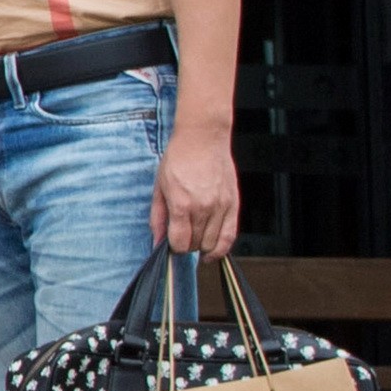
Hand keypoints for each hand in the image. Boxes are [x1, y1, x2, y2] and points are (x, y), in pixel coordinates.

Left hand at [154, 121, 242, 258]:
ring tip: (196, 240)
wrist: (203, 139)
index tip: (171, 243)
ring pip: (213, 243)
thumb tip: (157, 242)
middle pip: (196, 244)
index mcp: (181, 204)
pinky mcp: (234, 203)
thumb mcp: (159, 187)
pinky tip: (213, 251)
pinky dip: (222, 247)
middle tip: (182, 238)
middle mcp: (203, 208)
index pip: (180, 242)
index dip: (174, 248)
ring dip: (203, 247)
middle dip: (187, 246)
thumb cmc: (178, 159)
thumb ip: (158, 217)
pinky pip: (230, 235)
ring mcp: (221, 206)